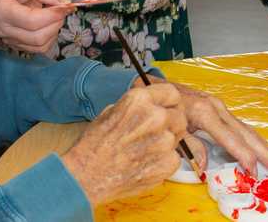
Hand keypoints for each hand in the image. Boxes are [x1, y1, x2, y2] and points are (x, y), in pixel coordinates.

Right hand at [0, 0, 71, 53]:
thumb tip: (64, 4)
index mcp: (1, 10)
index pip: (32, 21)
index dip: (53, 15)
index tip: (66, 5)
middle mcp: (1, 29)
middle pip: (37, 37)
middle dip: (55, 22)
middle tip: (61, 8)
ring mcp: (8, 39)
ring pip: (41, 45)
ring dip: (54, 30)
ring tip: (53, 13)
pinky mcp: (16, 45)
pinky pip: (40, 48)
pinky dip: (50, 37)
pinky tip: (48, 23)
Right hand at [61, 84, 187, 205]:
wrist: (88, 175)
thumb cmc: (95, 144)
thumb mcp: (111, 112)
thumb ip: (136, 106)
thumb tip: (151, 106)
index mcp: (140, 100)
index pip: (171, 93)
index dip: (169, 102)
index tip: (167, 108)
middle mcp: (156, 116)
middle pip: (179, 115)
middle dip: (170, 123)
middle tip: (155, 133)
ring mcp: (164, 141)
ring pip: (178, 137)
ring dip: (167, 141)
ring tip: (145, 149)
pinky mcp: (168, 163)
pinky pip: (175, 157)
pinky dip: (164, 160)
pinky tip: (145, 162)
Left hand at [167, 80, 267, 174]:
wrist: (154, 84)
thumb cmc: (161, 107)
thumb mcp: (171, 128)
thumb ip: (190, 146)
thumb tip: (205, 167)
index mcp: (205, 113)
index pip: (231, 139)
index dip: (244, 156)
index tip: (254, 172)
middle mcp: (216, 108)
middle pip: (245, 132)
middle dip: (264, 152)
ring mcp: (219, 106)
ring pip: (245, 128)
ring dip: (262, 145)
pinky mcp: (217, 107)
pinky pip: (238, 124)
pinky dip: (251, 138)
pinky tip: (259, 147)